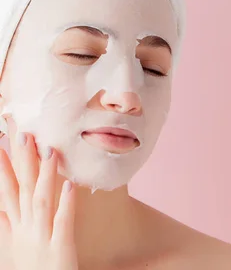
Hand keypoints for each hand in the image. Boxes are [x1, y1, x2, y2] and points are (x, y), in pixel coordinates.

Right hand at [0, 116, 76, 269]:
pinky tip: (70, 185)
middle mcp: (25, 230)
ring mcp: (41, 238)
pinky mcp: (60, 248)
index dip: (4, 167)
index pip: (7, 191)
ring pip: (41, 200)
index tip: (2, 141)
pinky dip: (65, 203)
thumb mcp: (12, 250)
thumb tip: (3, 209)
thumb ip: (8, 227)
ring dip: (44, 175)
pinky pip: (63, 222)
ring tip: (50, 150)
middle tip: (22, 133)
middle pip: (21, 189)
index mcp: (14, 228)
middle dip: (20, 161)